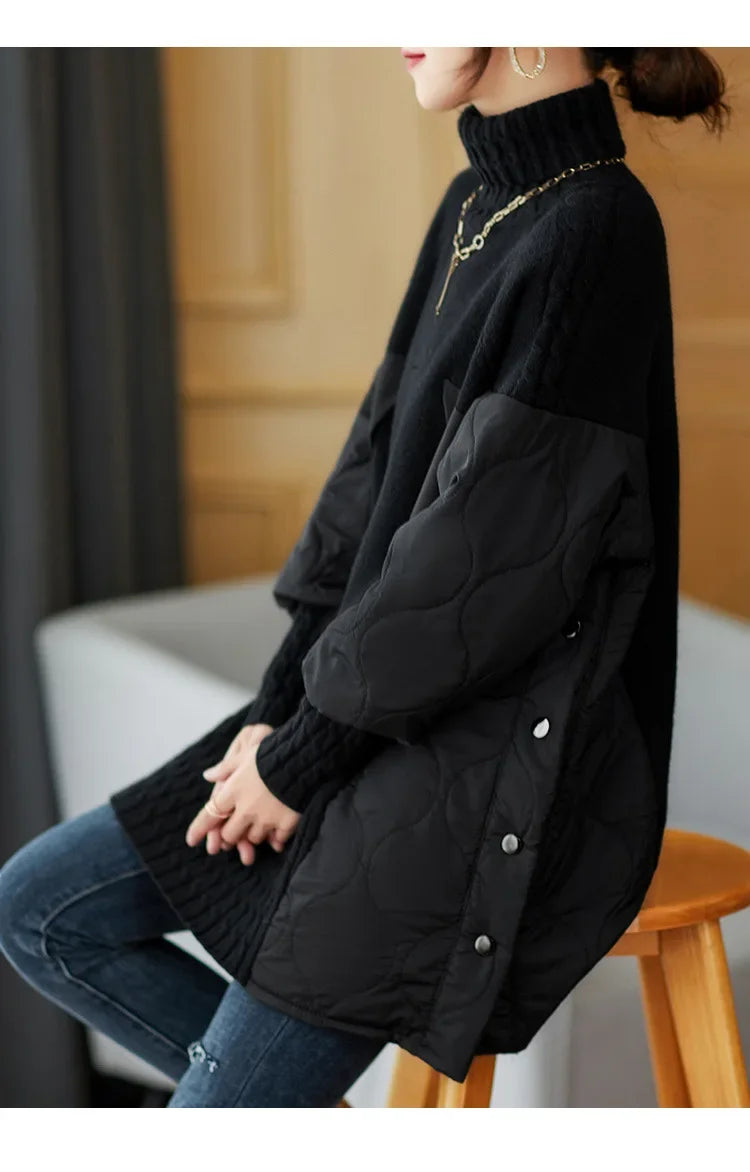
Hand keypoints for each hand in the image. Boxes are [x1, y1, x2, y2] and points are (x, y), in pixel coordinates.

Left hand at [186, 724, 300, 866]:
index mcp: (233, 792)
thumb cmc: (270, 753)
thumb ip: (225, 769)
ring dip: (254, 834)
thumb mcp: (243, 756)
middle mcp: (246, 809)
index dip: (199, 829)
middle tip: (237, 829)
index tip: (191, 840)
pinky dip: (276, 839)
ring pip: (253, 838)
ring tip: (262, 823)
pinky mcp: (286, 824)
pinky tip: (278, 836)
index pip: (210, 815)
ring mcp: (266, 819)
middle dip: (231, 834)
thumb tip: (208, 775)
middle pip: (230, 834)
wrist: (301, 758)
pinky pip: (277, 839)